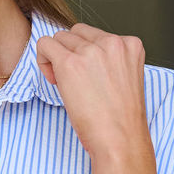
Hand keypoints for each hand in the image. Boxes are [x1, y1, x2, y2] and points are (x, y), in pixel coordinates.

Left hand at [35, 24, 157, 173]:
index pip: (97, 35)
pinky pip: (44, 44)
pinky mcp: (70, 63)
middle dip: (71, 52)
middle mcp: (113, 42)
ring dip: (57, 56)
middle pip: (77, 32)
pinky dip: (43, 59)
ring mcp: (91, 51)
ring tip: (64, 83)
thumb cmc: (121, 121)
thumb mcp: (124, 80)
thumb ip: (108, 62)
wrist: (120, 141)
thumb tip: (81, 57)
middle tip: (73, 81)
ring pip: (60, 37)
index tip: (87, 76)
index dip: (86, 55)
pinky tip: (52, 80)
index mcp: (130, 45)